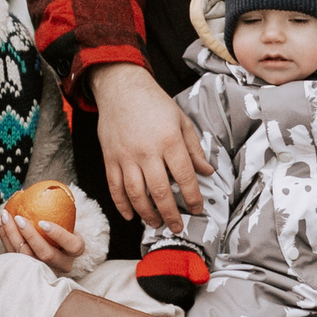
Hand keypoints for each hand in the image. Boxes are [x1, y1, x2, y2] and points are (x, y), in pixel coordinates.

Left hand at [0, 210, 81, 276]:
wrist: (56, 244)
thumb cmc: (63, 224)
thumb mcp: (67, 217)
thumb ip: (61, 206)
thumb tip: (46, 187)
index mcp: (75, 250)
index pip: (71, 244)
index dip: (58, 234)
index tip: (43, 222)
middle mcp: (62, 263)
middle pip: (45, 254)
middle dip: (30, 236)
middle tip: (18, 218)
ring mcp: (45, 269)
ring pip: (26, 257)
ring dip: (12, 235)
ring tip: (5, 216)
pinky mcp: (28, 268)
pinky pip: (14, 254)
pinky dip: (5, 237)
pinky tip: (0, 222)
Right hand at [90, 63, 211, 229]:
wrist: (121, 89)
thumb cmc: (155, 103)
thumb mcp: (181, 121)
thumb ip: (194, 149)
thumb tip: (207, 172)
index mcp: (169, 141)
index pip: (185, 177)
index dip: (193, 197)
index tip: (198, 210)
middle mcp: (147, 152)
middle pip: (160, 192)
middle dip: (170, 214)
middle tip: (177, 228)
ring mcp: (125, 157)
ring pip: (136, 194)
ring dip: (147, 214)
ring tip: (156, 224)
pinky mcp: (110, 159)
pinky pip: (115, 187)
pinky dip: (122, 205)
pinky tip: (131, 216)